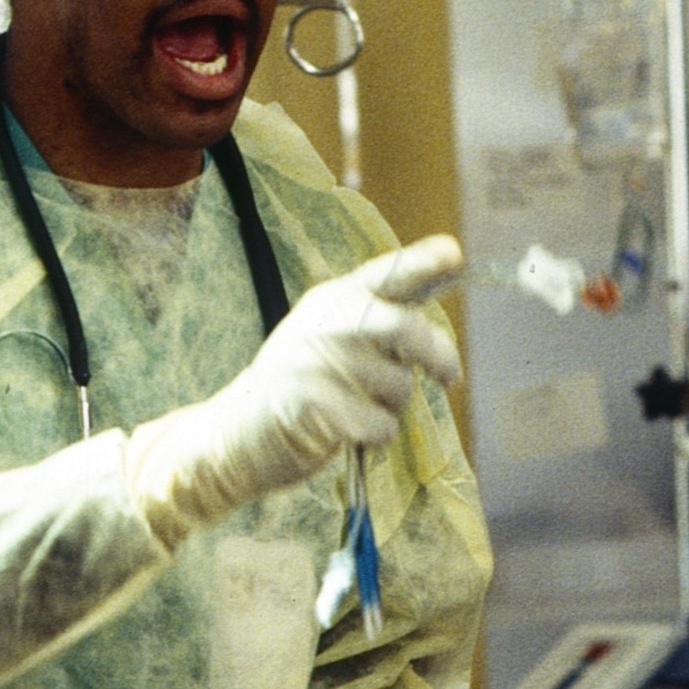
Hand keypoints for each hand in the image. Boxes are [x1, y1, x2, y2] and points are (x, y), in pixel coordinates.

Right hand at [124, 237, 462, 547]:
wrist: (234, 434)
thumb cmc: (296, 387)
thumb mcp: (326, 339)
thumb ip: (373, 327)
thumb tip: (432, 331)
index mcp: (331, 301)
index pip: (385, 275)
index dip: (422, 262)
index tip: (454, 252)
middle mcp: (325, 324)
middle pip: (404, 329)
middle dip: (437, 354)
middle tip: (450, 376)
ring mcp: (318, 364)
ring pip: (399, 385)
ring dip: (392, 406)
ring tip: (358, 408)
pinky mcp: (316, 406)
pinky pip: (381, 425)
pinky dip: (376, 436)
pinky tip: (346, 432)